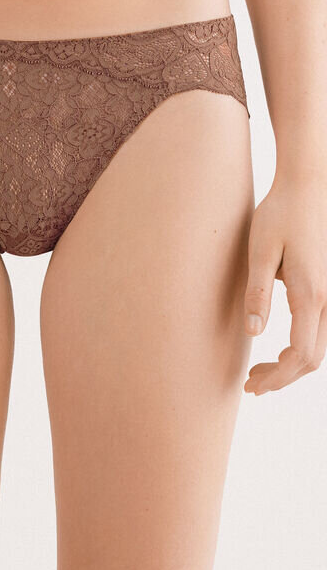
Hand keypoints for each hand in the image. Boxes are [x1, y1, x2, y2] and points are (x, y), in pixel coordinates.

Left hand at [243, 174, 326, 394]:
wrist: (308, 184)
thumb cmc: (280, 213)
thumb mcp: (260, 251)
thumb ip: (256, 294)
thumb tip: (253, 333)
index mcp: (310, 294)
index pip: (300, 356)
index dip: (277, 378)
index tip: (252, 385)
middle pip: (313, 359)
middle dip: (282, 377)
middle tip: (250, 384)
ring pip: (319, 346)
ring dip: (291, 365)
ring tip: (259, 371)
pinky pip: (319, 329)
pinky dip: (300, 347)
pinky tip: (277, 348)